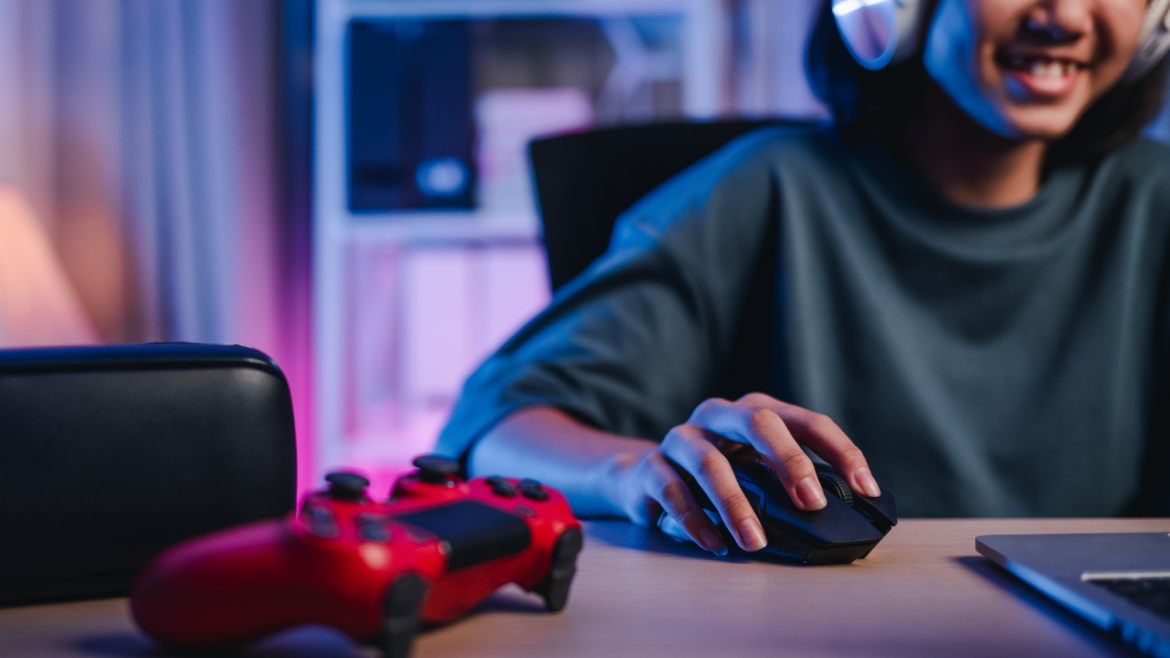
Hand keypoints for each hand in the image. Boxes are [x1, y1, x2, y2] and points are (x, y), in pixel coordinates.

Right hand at [611, 393, 880, 555]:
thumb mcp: (755, 472)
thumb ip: (788, 485)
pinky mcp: (651, 467)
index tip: (865, 488)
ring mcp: (682, 438)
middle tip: (811, 503)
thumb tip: (842, 520)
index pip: (807, 421)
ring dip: (735, 504)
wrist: (644, 478)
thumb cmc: (716, 478)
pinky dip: (695, 520)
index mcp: (755, 412)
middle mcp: (719, 417)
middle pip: (757, 421)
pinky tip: (715, 545)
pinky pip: (672, 489)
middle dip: (789, 461)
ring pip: (709, 462)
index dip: (840, 451)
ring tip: (755, 542)